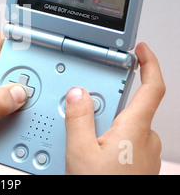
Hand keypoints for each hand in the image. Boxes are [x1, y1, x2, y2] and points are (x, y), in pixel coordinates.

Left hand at [0, 35, 26, 174]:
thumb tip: (21, 91)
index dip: (10, 37)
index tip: (31, 33)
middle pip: (14, 75)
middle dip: (29, 76)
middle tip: (44, 80)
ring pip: (20, 102)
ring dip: (29, 106)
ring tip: (40, 108)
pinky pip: (18, 124)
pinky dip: (26, 126)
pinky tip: (31, 128)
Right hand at [64, 42, 164, 174]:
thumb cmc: (102, 187)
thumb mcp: (80, 151)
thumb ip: (79, 116)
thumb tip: (79, 93)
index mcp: (136, 129)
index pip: (153, 87)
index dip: (149, 64)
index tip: (141, 51)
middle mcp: (148, 139)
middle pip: (130, 108)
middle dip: (107, 108)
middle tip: (84, 121)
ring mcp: (146, 154)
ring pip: (126, 127)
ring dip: (106, 127)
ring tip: (83, 144)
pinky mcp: (140, 165)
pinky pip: (126, 142)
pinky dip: (110, 140)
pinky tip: (92, 154)